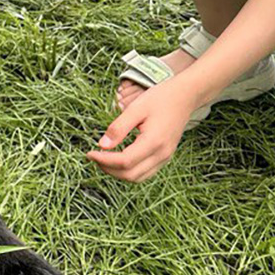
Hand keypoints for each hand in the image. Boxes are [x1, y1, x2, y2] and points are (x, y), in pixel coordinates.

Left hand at [85, 76, 199, 182]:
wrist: (184, 97)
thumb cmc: (160, 99)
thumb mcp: (136, 108)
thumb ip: (118, 128)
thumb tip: (102, 145)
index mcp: (154, 142)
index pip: (124, 162)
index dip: (104, 160)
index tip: (90, 153)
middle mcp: (161, 155)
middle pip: (130, 175)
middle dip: (108, 169)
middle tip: (94, 156)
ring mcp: (165, 158)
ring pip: (138, 177)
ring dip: (118, 173)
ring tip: (103, 158)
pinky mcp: (165, 157)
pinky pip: (145, 172)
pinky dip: (129, 170)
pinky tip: (118, 158)